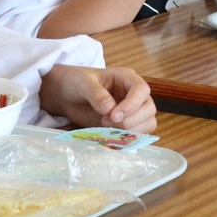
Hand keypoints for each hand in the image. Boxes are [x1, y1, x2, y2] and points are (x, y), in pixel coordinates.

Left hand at [39, 65, 155, 131]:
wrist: (67, 96)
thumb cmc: (76, 83)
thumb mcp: (83, 83)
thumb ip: (96, 94)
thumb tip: (109, 109)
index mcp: (127, 78)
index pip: (142, 90)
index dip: (132, 105)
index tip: (114, 115)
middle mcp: (134, 94)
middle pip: (149, 109)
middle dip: (130, 120)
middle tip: (106, 121)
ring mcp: (133, 111)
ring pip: (148, 123)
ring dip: (130, 130)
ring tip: (106, 126)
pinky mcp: (127, 125)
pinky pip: (138, 134)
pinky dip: (128, 137)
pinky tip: (110, 134)